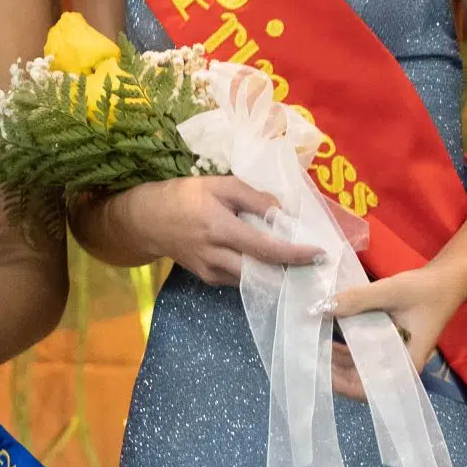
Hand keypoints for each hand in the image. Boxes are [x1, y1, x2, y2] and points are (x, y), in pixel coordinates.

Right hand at [101, 176, 323, 285]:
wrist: (147, 221)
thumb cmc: (185, 197)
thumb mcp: (219, 185)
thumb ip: (254, 197)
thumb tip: (283, 212)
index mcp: (220, 229)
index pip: (266, 248)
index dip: (295, 253)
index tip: (319, 253)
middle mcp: (217, 256)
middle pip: (264, 273)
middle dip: (292, 271)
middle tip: (314, 264)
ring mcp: (212, 272)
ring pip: (254, 281)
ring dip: (277, 275)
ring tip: (296, 264)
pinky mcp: (209, 279)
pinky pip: (241, 280)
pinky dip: (258, 273)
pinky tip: (268, 263)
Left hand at [321, 267, 464, 402]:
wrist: (446, 281)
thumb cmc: (425, 290)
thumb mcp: (390, 291)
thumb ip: (356, 300)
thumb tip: (321, 308)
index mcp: (405, 363)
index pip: (370, 389)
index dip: (342, 385)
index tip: (319, 371)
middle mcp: (398, 366)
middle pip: (360, 381)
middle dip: (333, 373)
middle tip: (306, 357)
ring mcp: (392, 357)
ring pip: (359, 369)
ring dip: (335, 362)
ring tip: (311, 347)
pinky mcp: (387, 346)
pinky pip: (362, 355)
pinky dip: (344, 351)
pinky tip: (326, 339)